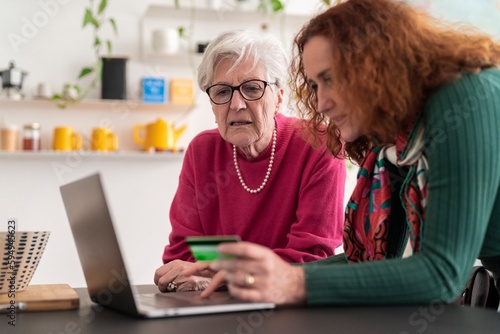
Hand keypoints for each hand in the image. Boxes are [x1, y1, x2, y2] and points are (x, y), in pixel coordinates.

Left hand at [154, 259, 213, 291]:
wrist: (211, 275)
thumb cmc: (196, 273)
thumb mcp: (183, 267)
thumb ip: (172, 271)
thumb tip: (160, 278)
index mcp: (176, 263)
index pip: (158, 272)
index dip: (158, 280)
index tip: (161, 284)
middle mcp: (178, 267)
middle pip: (160, 279)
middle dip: (161, 286)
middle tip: (167, 289)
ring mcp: (183, 275)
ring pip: (165, 286)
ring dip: (168, 290)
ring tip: (175, 290)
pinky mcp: (188, 283)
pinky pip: (175, 291)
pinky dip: (176, 293)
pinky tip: (182, 290)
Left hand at [183, 242, 306, 304]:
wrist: (294, 285)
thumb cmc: (276, 268)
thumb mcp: (266, 255)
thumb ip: (250, 253)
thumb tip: (228, 251)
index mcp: (265, 255)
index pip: (245, 249)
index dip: (230, 248)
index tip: (219, 248)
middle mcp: (265, 269)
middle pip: (238, 265)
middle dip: (222, 263)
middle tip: (215, 263)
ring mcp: (263, 283)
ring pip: (238, 279)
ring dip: (226, 276)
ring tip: (222, 273)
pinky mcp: (262, 297)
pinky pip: (242, 294)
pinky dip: (234, 289)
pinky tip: (231, 285)